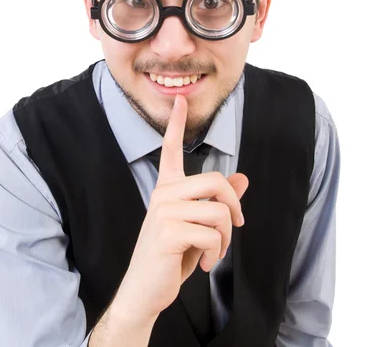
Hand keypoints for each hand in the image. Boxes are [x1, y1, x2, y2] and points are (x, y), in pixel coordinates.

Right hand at [114, 94, 248, 320]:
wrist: (145, 290)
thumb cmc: (170, 255)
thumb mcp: (197, 226)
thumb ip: (217, 202)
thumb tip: (243, 179)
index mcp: (167, 188)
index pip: (170, 149)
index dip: (175, 123)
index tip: (179, 100)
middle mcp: (164, 193)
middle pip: (216, 182)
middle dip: (234, 208)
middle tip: (236, 229)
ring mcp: (165, 210)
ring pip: (219, 212)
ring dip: (226, 239)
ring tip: (213, 253)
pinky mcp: (169, 231)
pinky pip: (212, 235)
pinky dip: (216, 253)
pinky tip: (202, 263)